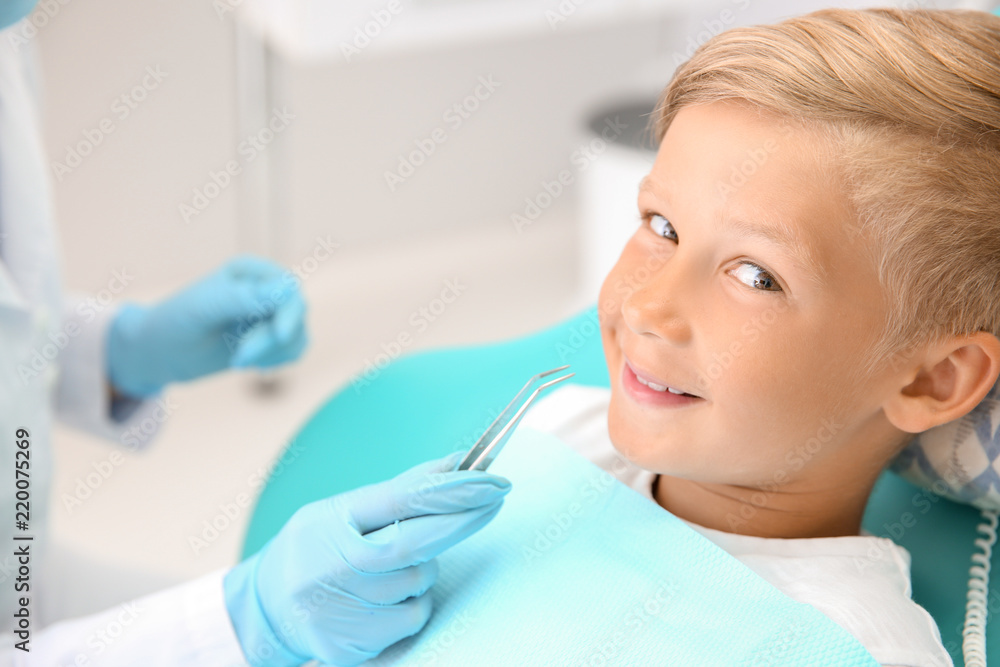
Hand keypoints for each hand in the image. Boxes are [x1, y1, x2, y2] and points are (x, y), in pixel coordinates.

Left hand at [106, 255, 307, 396]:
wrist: (161, 353)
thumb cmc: (174, 325)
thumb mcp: (201, 310)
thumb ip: (241, 298)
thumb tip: (286, 290)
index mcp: (249, 271)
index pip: (288, 288)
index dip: (289, 312)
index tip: (280, 335)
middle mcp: (265, 288)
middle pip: (296, 313)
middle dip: (271, 341)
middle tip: (239, 359)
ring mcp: (272, 314)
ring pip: (297, 335)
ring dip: (271, 354)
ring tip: (238, 361)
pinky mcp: (273, 338)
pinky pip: (294, 351)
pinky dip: (276, 362)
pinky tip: (249, 364)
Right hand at [223, 451, 510, 666]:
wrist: (264, 609)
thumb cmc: (317, 548)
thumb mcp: (345, 510)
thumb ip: (401, 491)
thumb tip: (458, 463)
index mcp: (329, 522)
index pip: (399, 501)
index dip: (450, 490)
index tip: (492, 479)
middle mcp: (330, 566)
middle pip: (414, 544)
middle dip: (463, 519)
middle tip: (496, 497)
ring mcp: (339, 609)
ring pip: (419, 585)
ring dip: (423, 572)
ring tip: (390, 569)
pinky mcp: (351, 645)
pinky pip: (412, 619)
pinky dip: (411, 606)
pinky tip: (385, 600)